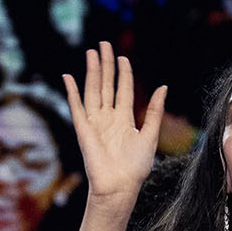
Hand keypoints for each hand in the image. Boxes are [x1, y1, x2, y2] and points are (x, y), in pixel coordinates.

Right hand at [61, 41, 166, 210]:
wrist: (119, 186)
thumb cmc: (135, 167)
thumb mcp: (150, 135)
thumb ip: (153, 110)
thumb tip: (163, 86)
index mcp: (124, 119)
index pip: (123, 89)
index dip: (123, 73)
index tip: (123, 57)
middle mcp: (108, 117)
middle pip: (106, 84)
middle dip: (106, 64)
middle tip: (104, 44)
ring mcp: (94, 122)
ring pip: (93, 90)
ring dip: (92, 71)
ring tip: (92, 52)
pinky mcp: (83, 129)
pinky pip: (76, 106)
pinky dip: (71, 91)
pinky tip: (68, 76)